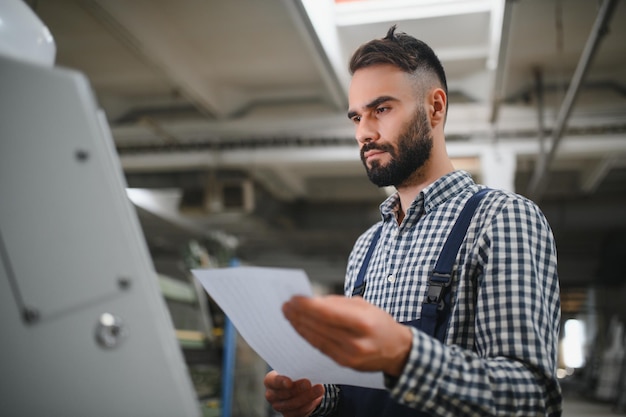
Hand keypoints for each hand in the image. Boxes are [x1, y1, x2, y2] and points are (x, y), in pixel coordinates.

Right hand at [264, 370, 323, 416]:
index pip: (272, 381)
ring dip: (307, 397)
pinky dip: (309, 405)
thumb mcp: (295, 368)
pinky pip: (299, 412)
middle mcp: (271, 395)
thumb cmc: (296, 374)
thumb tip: (307, 363)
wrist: (299, 387)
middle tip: (308, 383)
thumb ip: (297, 367)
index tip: (290, 382)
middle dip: (297, 389)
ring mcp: (279, 406)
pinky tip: (317, 398)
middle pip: (284, 394)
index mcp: (270, 380)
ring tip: (319, 389)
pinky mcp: (288, 414)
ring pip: (293, 405)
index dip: (280, 382)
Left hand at [282, 295, 411, 376]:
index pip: (328, 314)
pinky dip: (309, 336)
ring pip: (317, 339)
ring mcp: (349, 356)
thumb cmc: (380, 323)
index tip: (294, 298)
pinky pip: (321, 348)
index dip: (308, 306)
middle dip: (300, 315)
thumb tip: (312, 301)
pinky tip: (300, 328)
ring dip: (300, 326)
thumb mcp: (364, 305)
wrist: (397, 350)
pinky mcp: (344, 364)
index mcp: (363, 323)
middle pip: (320, 327)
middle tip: (286, 305)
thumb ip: (337, 303)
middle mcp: (356, 342)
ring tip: (288, 315)